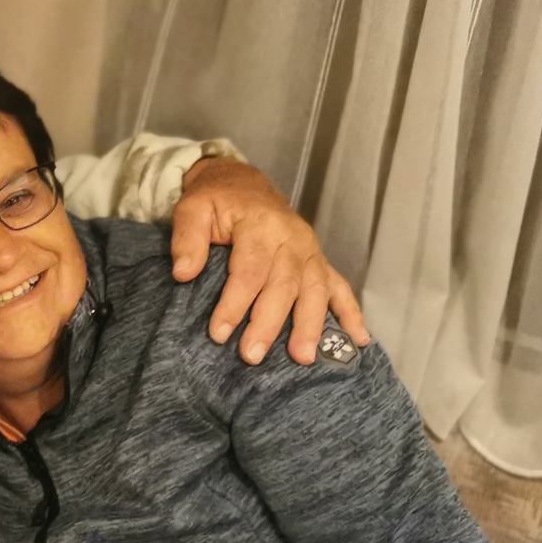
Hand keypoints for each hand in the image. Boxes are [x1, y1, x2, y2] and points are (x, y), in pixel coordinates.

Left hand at [171, 156, 370, 365]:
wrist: (243, 184)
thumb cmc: (216, 202)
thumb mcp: (192, 209)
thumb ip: (187, 239)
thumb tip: (183, 273)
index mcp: (261, 224)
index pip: (249, 269)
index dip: (235, 302)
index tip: (219, 333)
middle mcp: (292, 237)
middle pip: (284, 284)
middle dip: (269, 322)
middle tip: (252, 355)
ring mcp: (310, 250)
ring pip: (315, 289)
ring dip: (310, 324)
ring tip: (302, 358)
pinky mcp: (319, 260)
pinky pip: (340, 286)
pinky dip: (351, 313)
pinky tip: (358, 340)